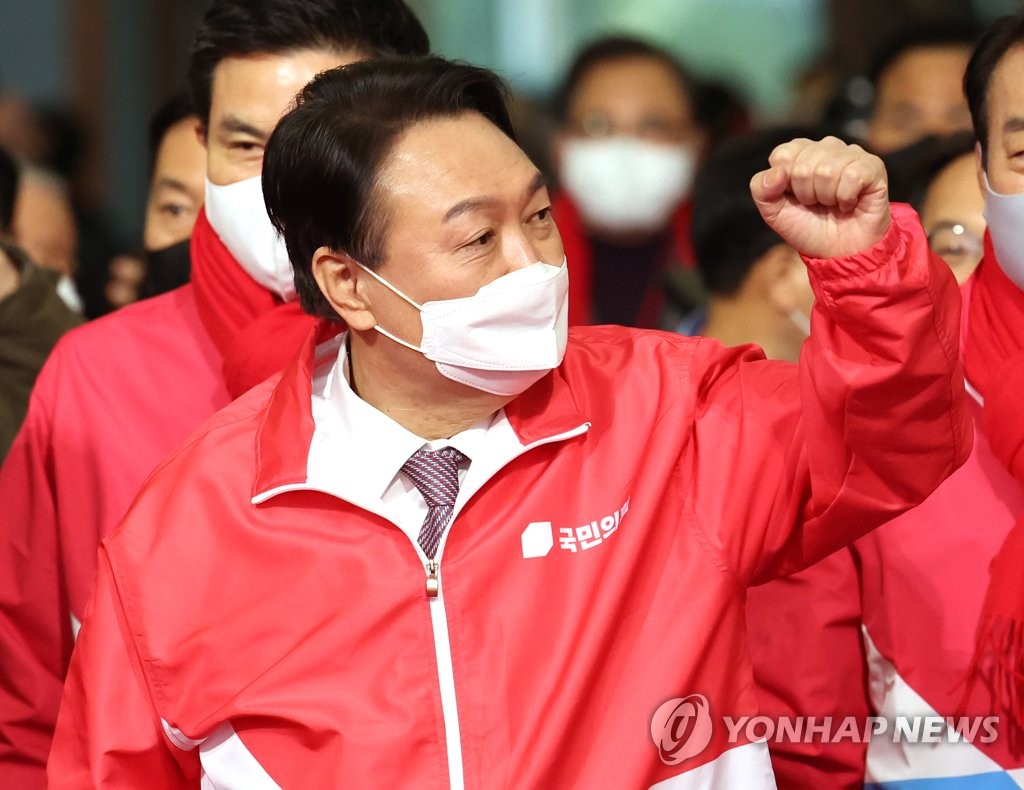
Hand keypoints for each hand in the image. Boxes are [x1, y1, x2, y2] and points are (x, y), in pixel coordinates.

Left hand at [750, 136, 889, 258]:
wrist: (840, 252)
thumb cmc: (808, 227)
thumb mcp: (774, 213)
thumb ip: (762, 189)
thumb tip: (776, 172)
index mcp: (800, 153)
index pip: (783, 155)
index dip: (785, 184)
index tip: (796, 198)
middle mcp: (826, 148)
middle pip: (802, 165)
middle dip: (806, 195)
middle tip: (817, 204)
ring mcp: (851, 154)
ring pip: (827, 170)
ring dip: (826, 198)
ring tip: (833, 204)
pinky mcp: (873, 166)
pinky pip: (852, 176)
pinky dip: (846, 198)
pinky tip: (849, 203)